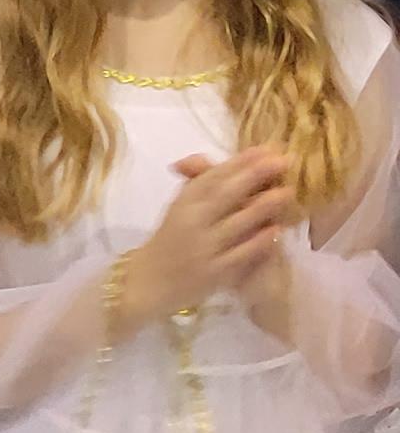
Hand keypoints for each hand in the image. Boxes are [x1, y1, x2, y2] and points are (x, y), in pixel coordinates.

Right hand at [126, 150, 294, 321]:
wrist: (146, 283)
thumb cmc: (169, 240)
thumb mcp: (178, 208)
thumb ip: (197, 182)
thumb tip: (206, 157)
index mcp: (183, 203)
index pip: (212, 177)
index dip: (239, 162)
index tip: (266, 148)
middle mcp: (192, 223)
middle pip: (225, 195)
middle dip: (254, 176)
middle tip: (283, 161)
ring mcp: (204, 249)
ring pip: (237, 224)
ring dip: (263, 207)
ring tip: (287, 192)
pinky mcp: (214, 274)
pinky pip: (240, 255)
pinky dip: (258, 242)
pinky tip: (275, 230)